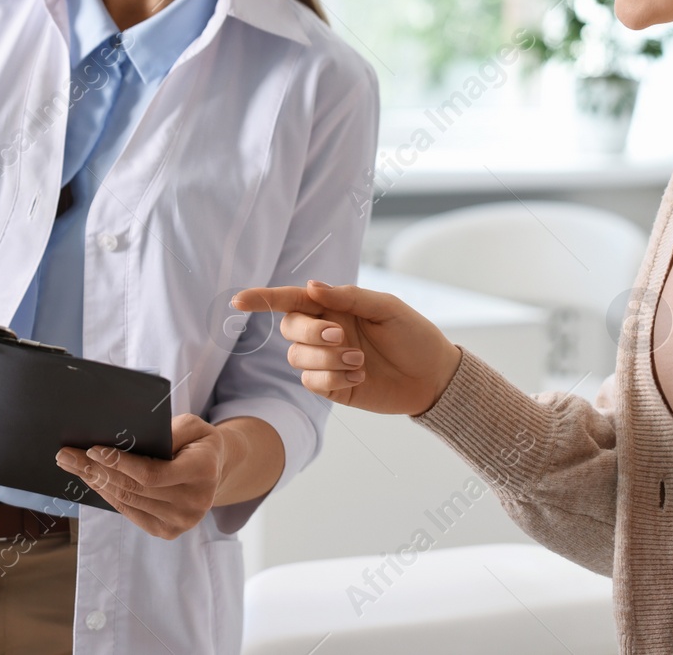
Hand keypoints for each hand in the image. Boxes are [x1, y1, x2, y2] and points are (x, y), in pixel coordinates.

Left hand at [55, 414, 230, 540]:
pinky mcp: (168, 531)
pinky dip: (108, 495)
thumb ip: (168, 432)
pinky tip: (93, 481)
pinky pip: (129, 512)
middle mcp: (195, 501)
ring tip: (73, 466)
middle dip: (96, 471)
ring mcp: (181, 521)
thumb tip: (128, 441)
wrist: (215, 470)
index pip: (152, 474)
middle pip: (133, 488)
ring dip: (96, 483)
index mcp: (203, 471)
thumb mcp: (192, 426)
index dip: (120, 464)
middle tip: (67, 456)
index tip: (92, 450)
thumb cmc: (198, 442)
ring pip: (127, 501)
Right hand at [230, 280, 462, 415]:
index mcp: (335, 306)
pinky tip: (359, 378)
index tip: (240, 300)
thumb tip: (310, 287)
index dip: (263, 298)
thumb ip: (348, 297)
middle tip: (342, 337)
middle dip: (311, 332)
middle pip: (290, 328)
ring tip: (359, 361)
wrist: (432, 376)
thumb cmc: (413, 335)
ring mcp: (326, 360)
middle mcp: (325, 331)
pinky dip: (332, 379)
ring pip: (297, 357)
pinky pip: (312, 382)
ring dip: (326, 359)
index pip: (291, 300)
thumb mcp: (387, 308)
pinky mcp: (331, 387)